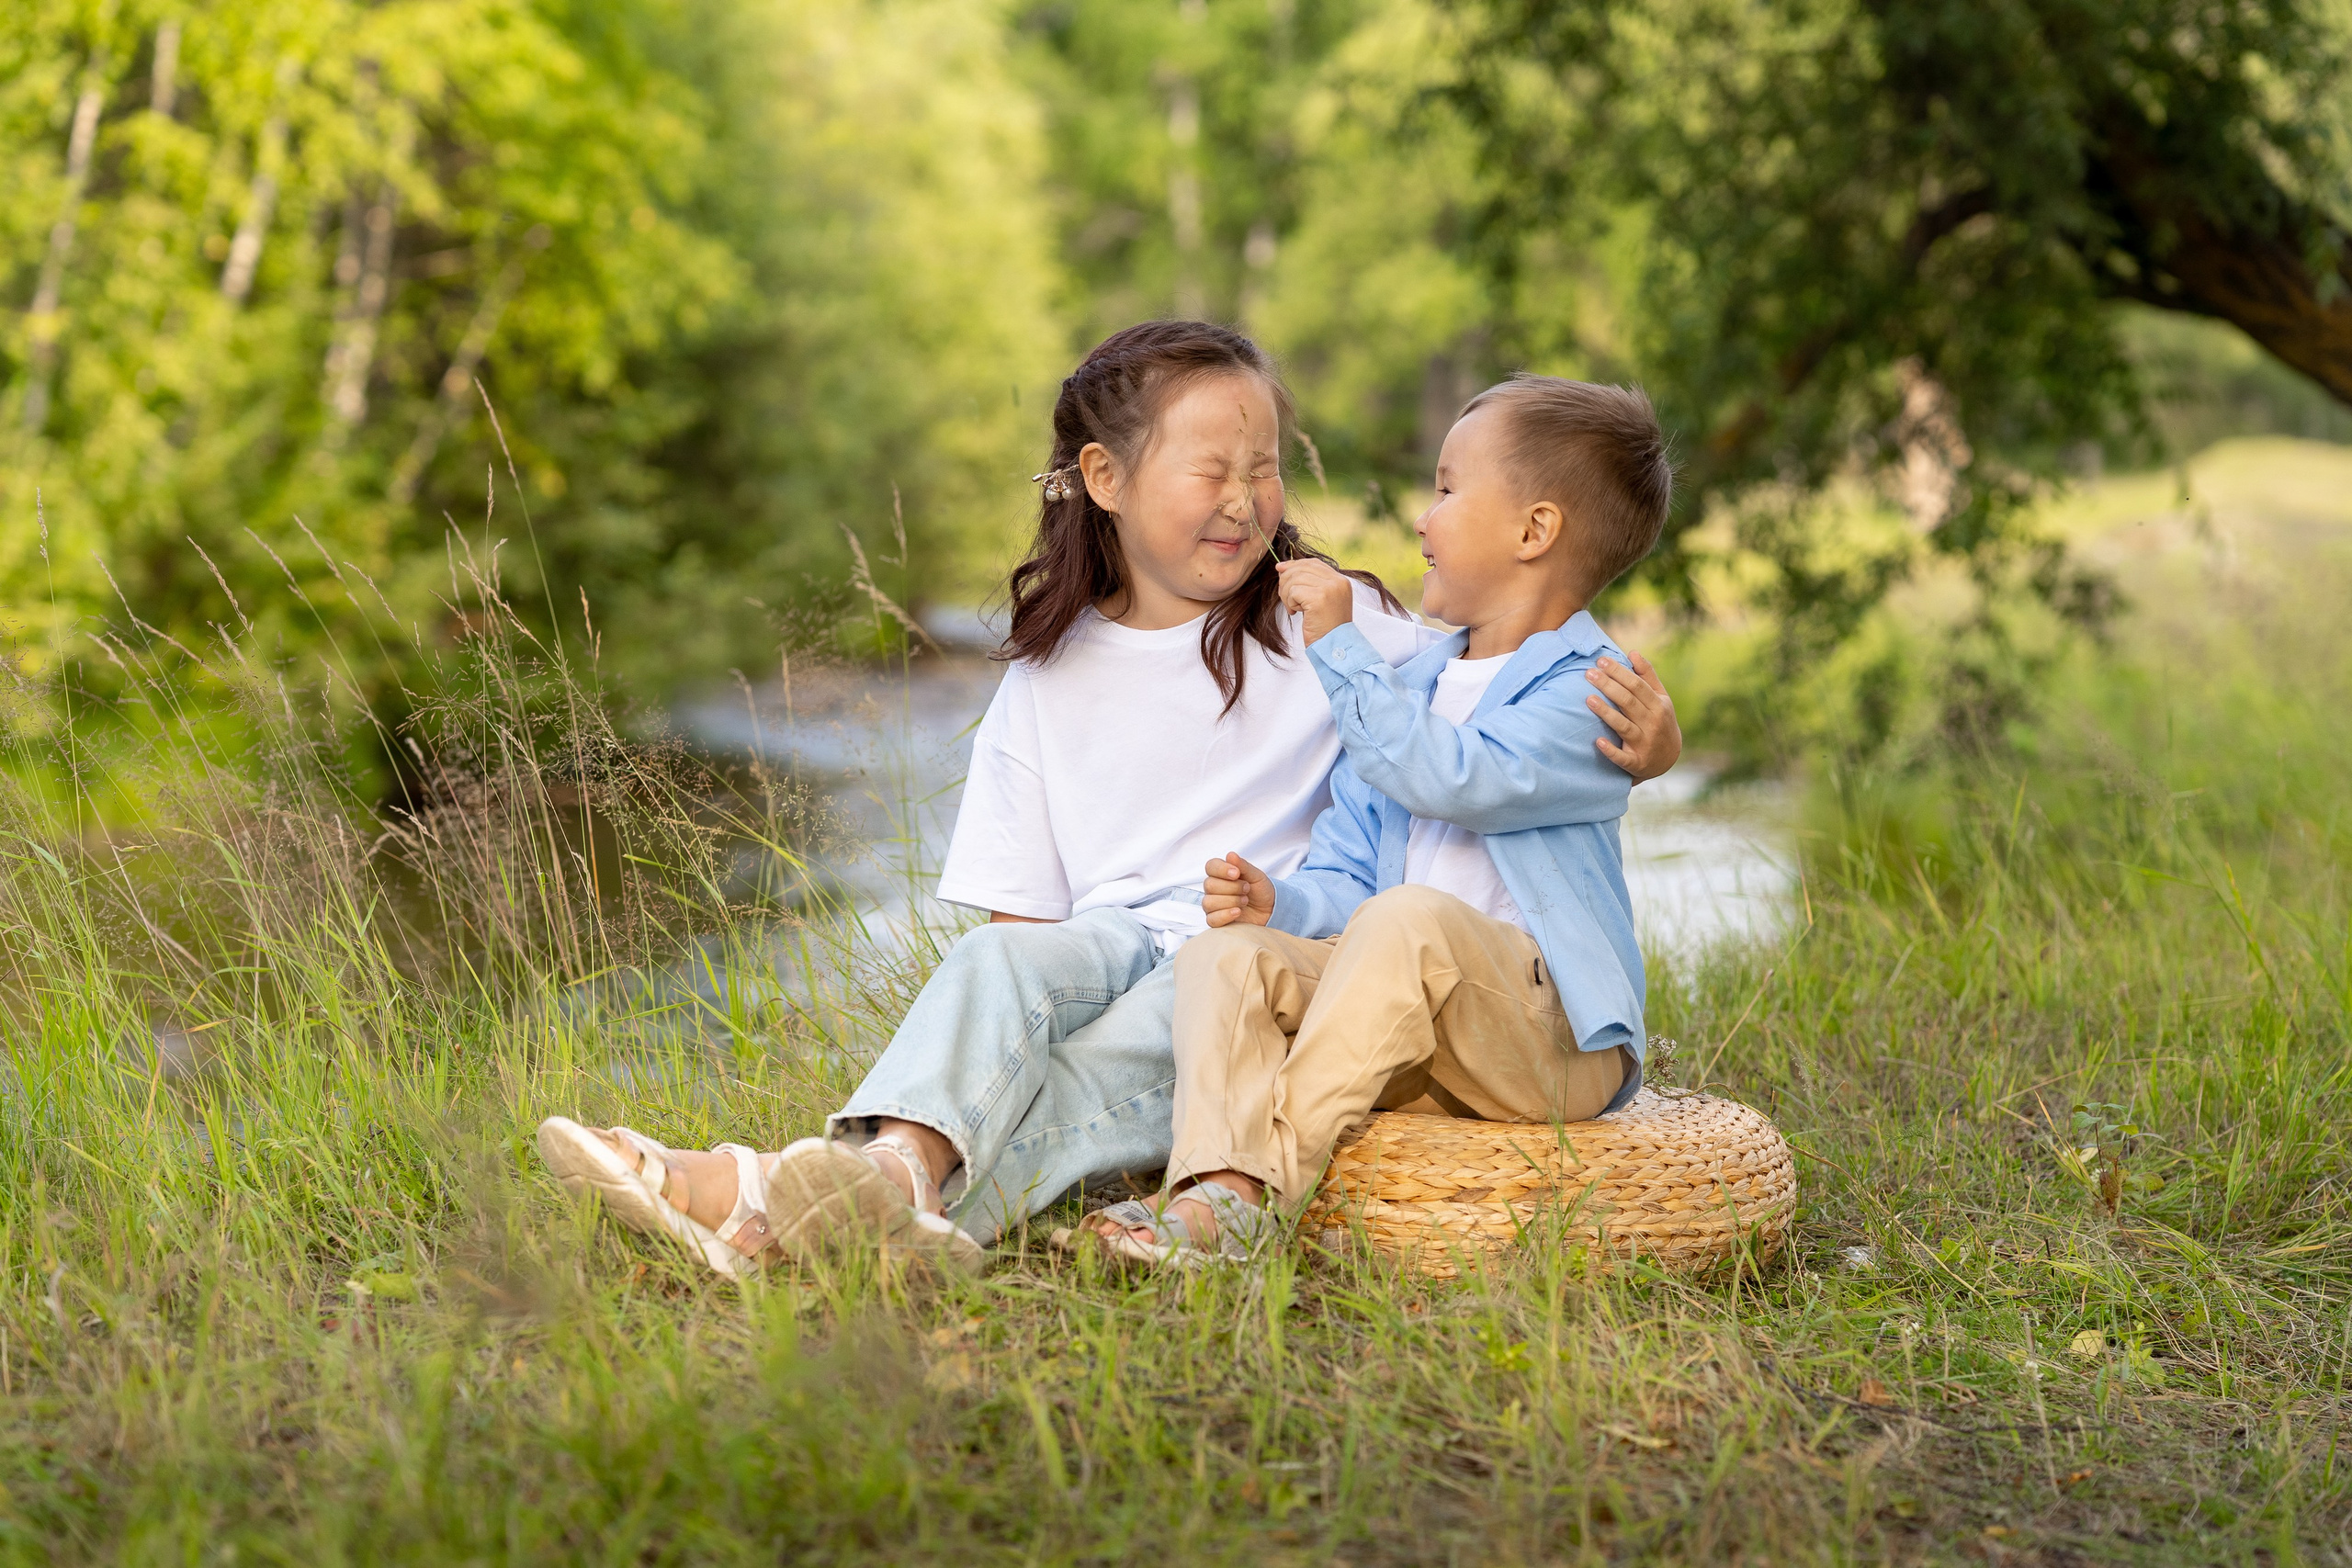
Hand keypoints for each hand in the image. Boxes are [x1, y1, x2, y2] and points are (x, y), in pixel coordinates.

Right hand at [1202, 851, 1274, 927]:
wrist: (1270, 910)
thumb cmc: (1261, 891)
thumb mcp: (1256, 876)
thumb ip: (1243, 866)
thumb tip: (1230, 855)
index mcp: (1221, 874)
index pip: (1210, 866)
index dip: (1221, 869)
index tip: (1237, 873)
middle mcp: (1214, 889)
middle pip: (1209, 885)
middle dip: (1231, 887)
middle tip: (1247, 889)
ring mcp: (1213, 905)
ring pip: (1209, 902)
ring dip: (1230, 901)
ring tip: (1245, 901)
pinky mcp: (1216, 920)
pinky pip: (1211, 919)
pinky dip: (1225, 915)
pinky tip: (1238, 912)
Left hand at [1274, 558, 1354, 646]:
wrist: (1334, 647)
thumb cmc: (1325, 627)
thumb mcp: (1321, 600)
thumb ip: (1308, 582)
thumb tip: (1281, 566)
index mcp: (1340, 581)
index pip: (1313, 562)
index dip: (1294, 564)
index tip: (1280, 570)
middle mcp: (1337, 582)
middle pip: (1301, 568)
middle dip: (1286, 581)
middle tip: (1286, 598)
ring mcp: (1329, 589)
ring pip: (1294, 579)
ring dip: (1287, 595)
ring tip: (1293, 608)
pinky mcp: (1319, 598)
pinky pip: (1293, 591)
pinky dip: (1290, 602)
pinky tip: (1296, 613)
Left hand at [1586, 650, 1681, 780]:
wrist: (1668, 758)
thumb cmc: (1660, 721)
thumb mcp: (1660, 698)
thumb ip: (1647, 676)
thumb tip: (1633, 652)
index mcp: (1659, 705)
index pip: (1637, 685)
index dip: (1619, 672)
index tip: (1601, 661)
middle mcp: (1653, 723)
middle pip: (1628, 702)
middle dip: (1608, 686)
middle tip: (1589, 674)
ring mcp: (1644, 743)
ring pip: (1624, 726)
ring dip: (1606, 713)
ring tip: (1588, 699)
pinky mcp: (1636, 763)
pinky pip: (1622, 757)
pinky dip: (1610, 750)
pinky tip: (1597, 741)